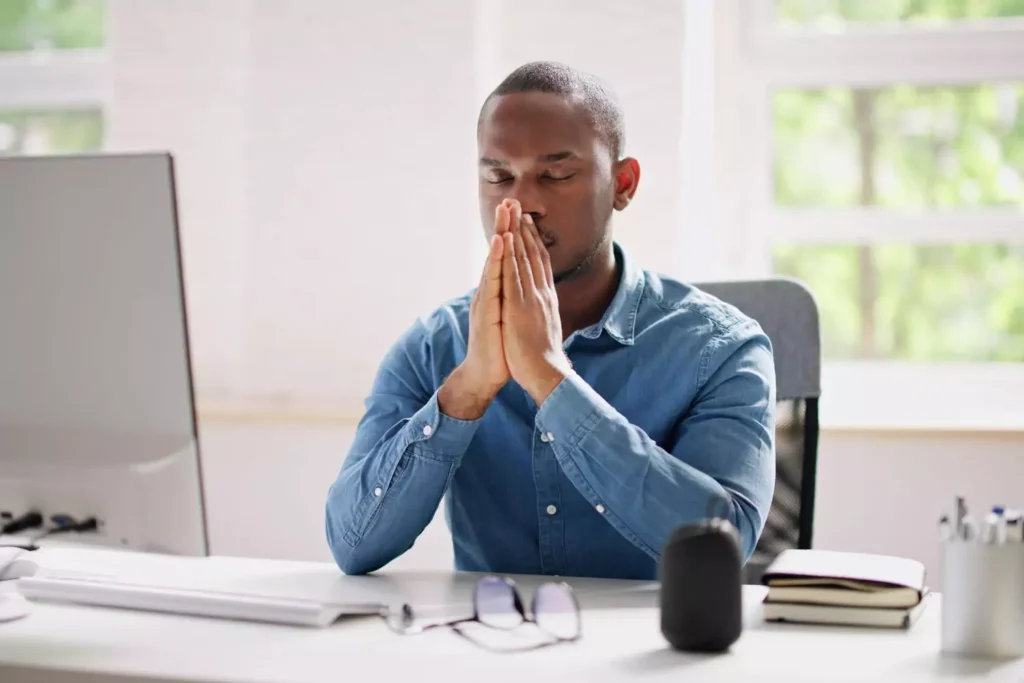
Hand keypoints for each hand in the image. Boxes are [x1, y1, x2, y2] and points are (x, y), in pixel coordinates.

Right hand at [437, 205, 512, 419]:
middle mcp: (490, 291)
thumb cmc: (501, 349)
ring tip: (504, 212)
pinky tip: (499, 242)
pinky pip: (493, 280)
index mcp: (499, 292)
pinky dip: (496, 259)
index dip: (512, 235)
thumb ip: (513, 301)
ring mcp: (487, 299)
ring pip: (494, 261)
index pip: (506, 258)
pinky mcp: (486, 309)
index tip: (519, 212)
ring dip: (499, 234)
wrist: (486, 374)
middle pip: (498, 254)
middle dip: (504, 226)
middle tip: (509, 199)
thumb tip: (521, 289)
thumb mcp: (511, 319)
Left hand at [500, 206, 572, 404]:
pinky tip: (505, 237)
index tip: (527, 223)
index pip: (540, 263)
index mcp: (546, 298)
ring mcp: (531, 296)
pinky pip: (513, 273)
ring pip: (522, 258)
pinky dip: (509, 254)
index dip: (533, 241)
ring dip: (516, 232)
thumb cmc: (544, 358)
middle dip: (524, 228)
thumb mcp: (545, 329)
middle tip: (518, 205)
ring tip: (511, 211)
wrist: (546, 373)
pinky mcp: (519, 304)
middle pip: (532, 253)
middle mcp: (541, 292)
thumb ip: (543, 314)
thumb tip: (544, 309)